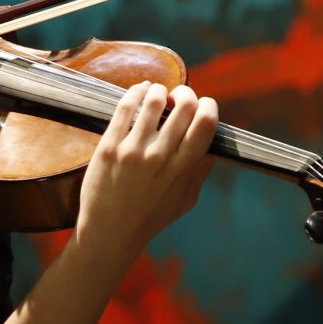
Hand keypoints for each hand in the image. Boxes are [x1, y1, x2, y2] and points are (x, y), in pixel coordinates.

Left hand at [73, 80, 217, 264]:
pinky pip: (125, 107)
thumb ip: (200, 172)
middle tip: (180, 97)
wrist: (109, 232)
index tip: (204, 106)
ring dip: (160, 91)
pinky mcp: (108, 147)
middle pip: (184, 106)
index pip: (206, 123)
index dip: (209, 106)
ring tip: (159, 94)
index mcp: (182, 169)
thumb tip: (214, 144)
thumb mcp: (185, 200)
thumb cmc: (150, 218)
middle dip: (186, 93)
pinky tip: (141, 91)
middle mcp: (159, 157)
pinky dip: (136, 91)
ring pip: (154, 100)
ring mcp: (132, 151)